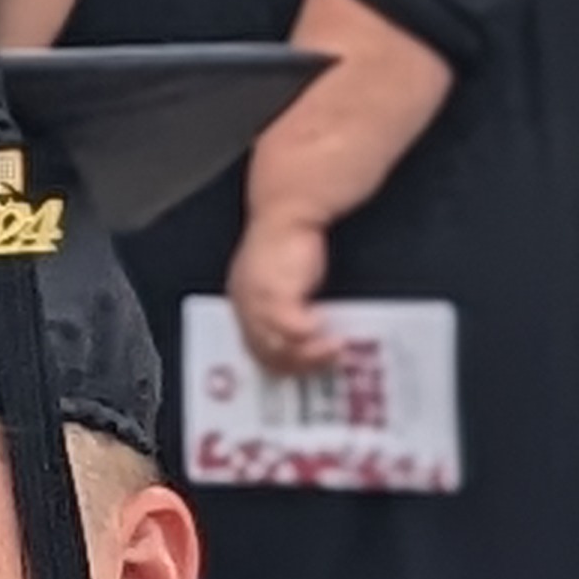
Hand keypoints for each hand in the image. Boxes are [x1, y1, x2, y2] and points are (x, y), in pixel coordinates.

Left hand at [228, 211, 337, 372]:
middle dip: (298, 365)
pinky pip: (289, 327)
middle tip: (326, 365)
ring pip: (277, 347)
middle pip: (265, 354)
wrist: (289, 208)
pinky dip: (307, 335)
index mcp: (244, 304)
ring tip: (334, 351)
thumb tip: (308, 332)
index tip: (305, 369)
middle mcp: (245, 306)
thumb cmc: (291, 240)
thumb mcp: (286, 278)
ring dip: (308, 355)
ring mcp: (257, 301)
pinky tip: (324, 330)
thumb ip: (289, 306)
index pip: (255, 347)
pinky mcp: (274, 292)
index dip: (280, 363)